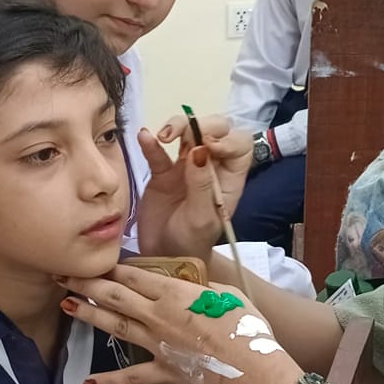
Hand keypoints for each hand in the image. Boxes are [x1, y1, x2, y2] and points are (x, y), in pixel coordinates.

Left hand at [59, 264, 302, 383]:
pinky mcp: (163, 371)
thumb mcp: (230, 297)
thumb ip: (206, 292)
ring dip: (89, 316)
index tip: (94, 258)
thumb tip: (195, 292)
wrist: (254, 372)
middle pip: (116, 295)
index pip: (134, 275)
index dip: (111, 266)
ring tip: (66, 306)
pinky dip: (108, 380)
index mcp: (176, 293)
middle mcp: (159, 315)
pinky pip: (131, 376)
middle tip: (63, 274)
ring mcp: (157, 344)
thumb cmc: (249, 330)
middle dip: (87, 283)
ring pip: (116, 326)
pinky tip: (87, 383)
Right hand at [132, 115, 252, 259]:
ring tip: (163, 136)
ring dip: (178, 127)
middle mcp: (211, 167)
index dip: (227, 139)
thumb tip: (201, 148)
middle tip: (184, 137)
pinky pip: (159, 152)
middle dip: (201, 125)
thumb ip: (201, 184)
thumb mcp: (202, 218)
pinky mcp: (162, 173)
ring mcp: (186, 167)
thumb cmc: (191, 244)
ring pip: (187, 133)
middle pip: (215, 130)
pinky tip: (145, 136)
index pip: (239, 145)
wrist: (164, 259)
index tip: (209, 146)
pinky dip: (151, 142)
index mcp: (229, 179)